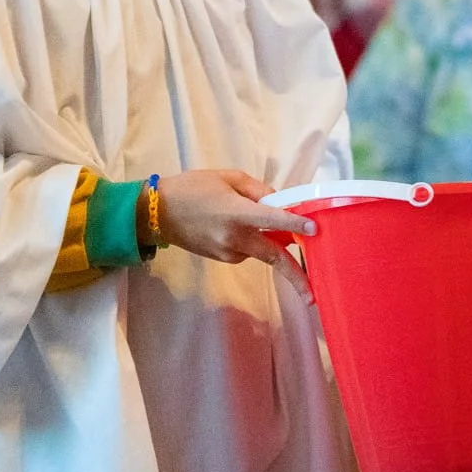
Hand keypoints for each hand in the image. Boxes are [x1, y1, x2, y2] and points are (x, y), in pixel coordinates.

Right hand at [156, 170, 315, 297]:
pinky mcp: (222, 259)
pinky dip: (254, 242)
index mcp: (237, 213)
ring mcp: (228, 252)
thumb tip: (280, 202)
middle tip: (312, 294)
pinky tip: (238, 226)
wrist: (156, 213)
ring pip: (261, 251)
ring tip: (258, 221)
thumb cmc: (192, 188)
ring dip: (271, 242)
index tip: (315, 230)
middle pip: (274, 257)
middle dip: (295, 276)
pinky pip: (247, 251)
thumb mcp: (227, 177)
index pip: (273, 220)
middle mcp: (235, 238)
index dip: (295, 225)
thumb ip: (258, 190)